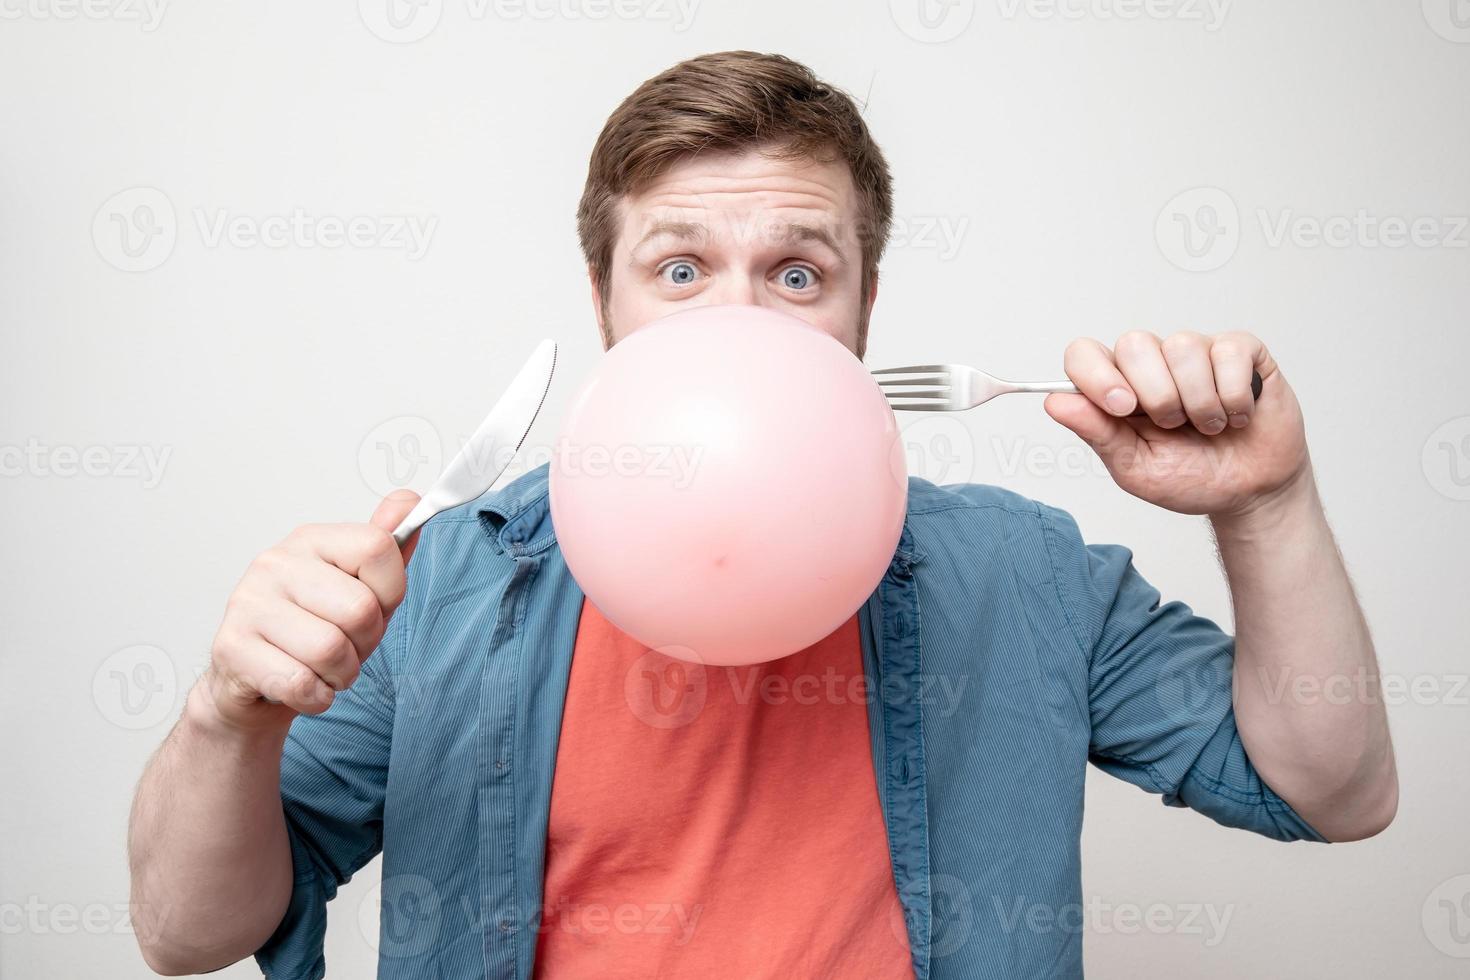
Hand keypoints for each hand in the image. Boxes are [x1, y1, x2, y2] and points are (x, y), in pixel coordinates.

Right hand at [188, 491, 419, 733]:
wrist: (254, 684)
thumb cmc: (314, 632)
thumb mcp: (361, 590)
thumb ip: (388, 550)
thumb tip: (410, 500)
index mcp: (312, 540)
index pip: (380, 549)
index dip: (390, 592)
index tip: (372, 606)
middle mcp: (275, 562)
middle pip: (360, 609)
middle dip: (365, 643)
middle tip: (344, 646)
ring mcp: (248, 602)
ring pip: (331, 650)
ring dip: (340, 674)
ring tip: (322, 667)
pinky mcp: (230, 647)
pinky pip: (300, 683)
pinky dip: (314, 697)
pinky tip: (301, 685)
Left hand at [1044, 331, 1310, 517]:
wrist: (1249, 492)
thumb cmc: (1190, 477)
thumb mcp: (1135, 467)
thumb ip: (1097, 432)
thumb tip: (1055, 402)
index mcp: (1117, 388)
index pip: (1084, 353)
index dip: (1096, 374)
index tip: (1121, 407)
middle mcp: (1152, 363)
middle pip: (1134, 343)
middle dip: (1157, 395)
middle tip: (1174, 426)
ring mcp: (1196, 353)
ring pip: (1183, 346)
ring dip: (1199, 401)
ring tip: (1209, 425)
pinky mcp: (1239, 351)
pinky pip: (1229, 352)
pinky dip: (1233, 396)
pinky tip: (1237, 414)